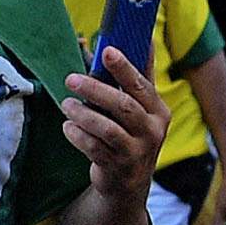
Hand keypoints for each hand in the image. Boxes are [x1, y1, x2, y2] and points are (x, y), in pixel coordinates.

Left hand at [60, 46, 165, 201]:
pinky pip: (94, 148)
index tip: (106, 50)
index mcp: (158, 111)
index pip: (141, 85)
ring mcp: (136, 152)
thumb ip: (140, 78)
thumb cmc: (131, 136)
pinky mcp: (118, 168)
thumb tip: (146, 40)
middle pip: (123, 106)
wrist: (128, 184)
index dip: (124, 67)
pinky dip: (78, 135)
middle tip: (71, 79)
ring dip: (83, 114)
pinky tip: (68, 127)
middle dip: (95, 90)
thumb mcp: (142, 110)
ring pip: (107, 128)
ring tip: (66, 104)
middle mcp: (152, 131)